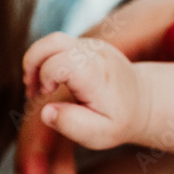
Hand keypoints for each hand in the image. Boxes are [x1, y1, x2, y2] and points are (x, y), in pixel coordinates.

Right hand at [23, 33, 148, 150]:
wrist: (141, 100)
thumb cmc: (118, 119)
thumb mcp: (99, 134)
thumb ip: (71, 124)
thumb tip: (45, 111)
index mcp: (96, 75)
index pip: (61, 62)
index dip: (45, 77)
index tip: (48, 95)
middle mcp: (94, 54)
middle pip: (52, 42)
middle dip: (32, 65)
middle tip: (33, 90)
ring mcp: (89, 46)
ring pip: (51, 40)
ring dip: (35, 62)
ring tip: (38, 87)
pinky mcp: (84, 45)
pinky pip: (56, 45)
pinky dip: (44, 62)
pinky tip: (49, 83)